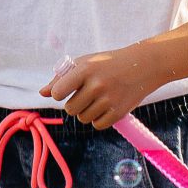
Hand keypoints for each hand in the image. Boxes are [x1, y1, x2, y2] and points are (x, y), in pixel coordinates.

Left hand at [44, 51, 159, 130]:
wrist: (143, 65)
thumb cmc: (109, 63)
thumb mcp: (86, 63)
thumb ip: (62, 78)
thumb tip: (43, 94)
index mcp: (86, 69)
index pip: (59, 92)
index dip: (60, 94)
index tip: (67, 90)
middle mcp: (97, 85)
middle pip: (70, 109)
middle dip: (74, 104)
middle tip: (86, 95)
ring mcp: (109, 99)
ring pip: (83, 118)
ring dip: (86, 112)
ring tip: (97, 100)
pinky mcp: (119, 112)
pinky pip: (97, 125)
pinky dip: (99, 119)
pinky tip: (106, 107)